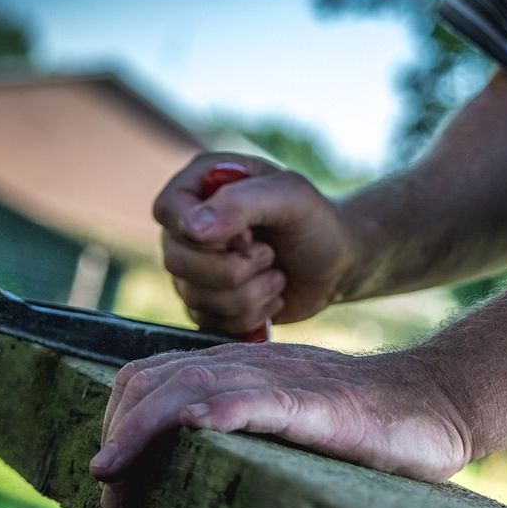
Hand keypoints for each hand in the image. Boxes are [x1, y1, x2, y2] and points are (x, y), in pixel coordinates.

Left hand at [88, 344, 472, 507]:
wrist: (436, 399)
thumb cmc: (367, 423)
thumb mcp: (290, 417)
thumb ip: (244, 423)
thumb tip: (187, 461)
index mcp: (241, 370)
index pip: (152, 376)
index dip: (118, 422)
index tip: (110, 476)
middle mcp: (253, 367)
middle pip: (157, 380)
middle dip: (118, 435)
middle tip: (107, 495)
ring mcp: (286, 381)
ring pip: (194, 387)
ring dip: (144, 431)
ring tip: (116, 475)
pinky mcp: (320, 405)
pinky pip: (261, 401)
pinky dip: (220, 412)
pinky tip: (195, 429)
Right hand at [154, 152, 360, 333]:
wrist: (338, 265)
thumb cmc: (317, 222)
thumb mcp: (290, 197)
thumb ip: (241, 203)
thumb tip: (190, 229)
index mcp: (201, 184)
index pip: (168, 210)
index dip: (204, 233)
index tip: (249, 234)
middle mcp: (189, 226)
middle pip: (177, 261)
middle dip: (235, 268)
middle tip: (270, 254)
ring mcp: (194, 268)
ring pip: (195, 297)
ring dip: (250, 293)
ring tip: (276, 274)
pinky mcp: (207, 304)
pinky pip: (210, 323)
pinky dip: (250, 315)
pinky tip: (270, 296)